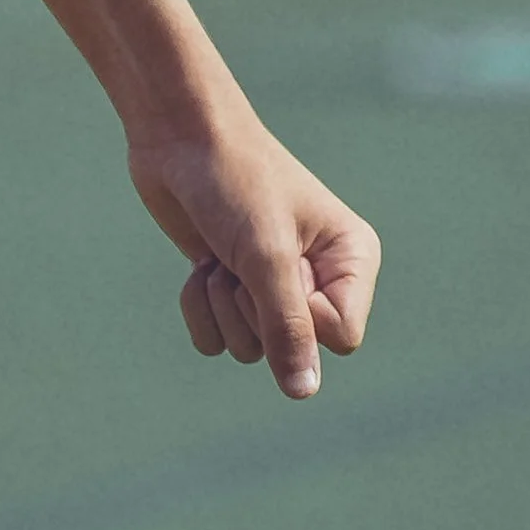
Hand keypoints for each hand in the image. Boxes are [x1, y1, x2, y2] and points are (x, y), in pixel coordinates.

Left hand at [127, 108, 380, 399]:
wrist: (177, 137)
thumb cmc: (233, 181)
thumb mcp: (265, 255)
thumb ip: (287, 327)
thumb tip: (302, 393)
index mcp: (352, 262)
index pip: (341, 338)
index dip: (300, 318)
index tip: (279, 272)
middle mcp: (319, 278)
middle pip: (290, 349)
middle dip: (252, 311)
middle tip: (240, 259)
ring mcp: (271, 284)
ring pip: (249, 348)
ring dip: (221, 305)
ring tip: (220, 256)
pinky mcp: (229, 285)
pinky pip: (214, 338)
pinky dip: (198, 306)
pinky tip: (200, 266)